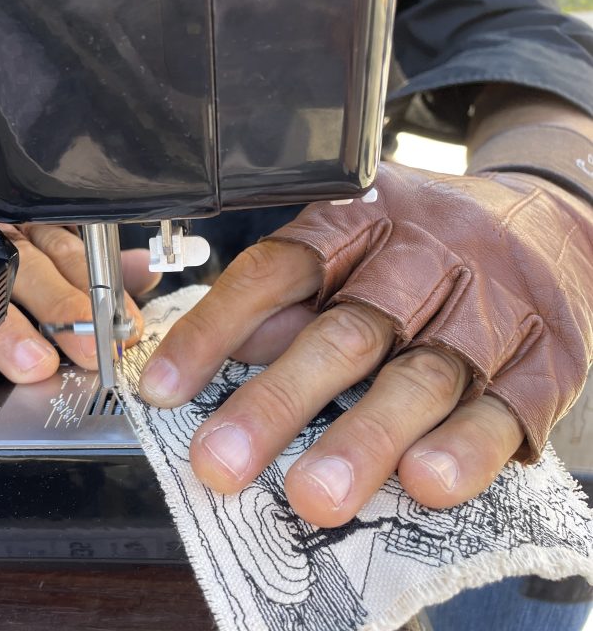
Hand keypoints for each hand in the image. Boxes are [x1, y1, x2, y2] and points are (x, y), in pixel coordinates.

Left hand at [138, 162, 592, 526]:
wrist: (553, 217)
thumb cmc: (426, 244)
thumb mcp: (355, 243)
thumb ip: (291, 299)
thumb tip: (222, 355)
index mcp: (360, 224)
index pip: (275, 271)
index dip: (213, 330)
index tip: (160, 389)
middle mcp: (422, 260)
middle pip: (342, 334)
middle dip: (278, 403)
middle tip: (221, 464)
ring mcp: (488, 310)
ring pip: (419, 376)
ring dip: (363, 439)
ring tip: (313, 495)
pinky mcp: (545, 360)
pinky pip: (504, 407)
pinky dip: (465, 448)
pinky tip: (425, 482)